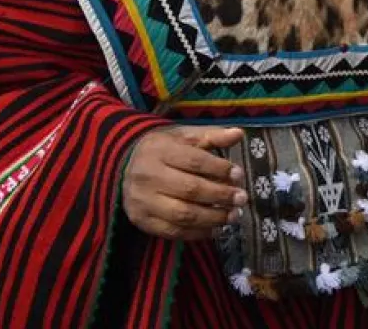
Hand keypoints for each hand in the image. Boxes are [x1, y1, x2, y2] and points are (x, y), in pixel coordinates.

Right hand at [122, 126, 248, 240]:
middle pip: (190, 189)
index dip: (219, 169)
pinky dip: (198, 233)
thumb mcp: (184, 136)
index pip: (194, 161)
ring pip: (183, 214)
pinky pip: (173, 231)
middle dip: (220, 195)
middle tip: (242, 198)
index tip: (239, 175)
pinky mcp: (141, 220)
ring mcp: (143, 200)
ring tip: (233, 216)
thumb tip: (239, 134)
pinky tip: (215, 229)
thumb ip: (212, 136)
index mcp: (159, 150)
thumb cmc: (163, 149)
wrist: (124, 165)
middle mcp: (148, 175)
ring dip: (213, 218)